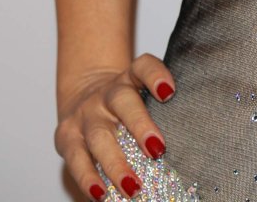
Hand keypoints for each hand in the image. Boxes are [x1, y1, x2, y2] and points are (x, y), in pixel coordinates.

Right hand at [54, 53, 176, 199]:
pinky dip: (88, 178)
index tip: (170, 91)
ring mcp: (85, 113)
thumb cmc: (124, 104)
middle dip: (140, 126)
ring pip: (99, 135)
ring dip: (115, 163)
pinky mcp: (66, 136)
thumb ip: (160, 112)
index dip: (156, 75)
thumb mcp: (140, 96)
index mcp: (130, 78)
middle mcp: (107, 93)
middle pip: (123, 102)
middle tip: (158, 150)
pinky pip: (76, 158)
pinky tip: (100, 194)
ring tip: (132, 186)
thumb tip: (190, 148)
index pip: (144, 66)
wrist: (83, 94)